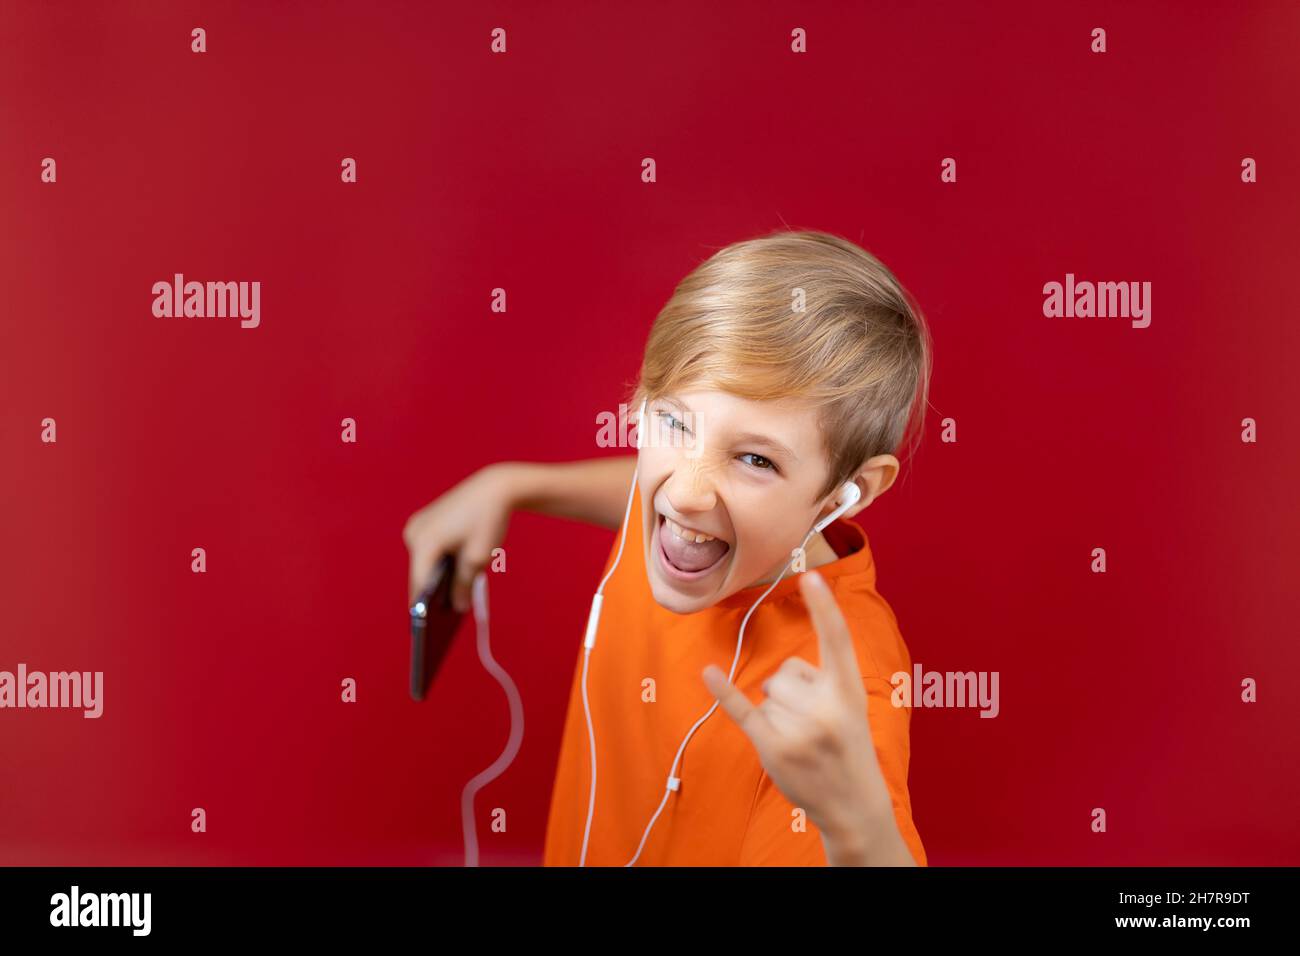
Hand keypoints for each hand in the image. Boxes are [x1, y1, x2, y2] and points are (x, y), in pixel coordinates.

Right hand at [402, 463, 515, 610]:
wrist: (494, 488)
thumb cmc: (488, 521)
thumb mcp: (478, 559)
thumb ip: (464, 586)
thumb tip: (457, 607)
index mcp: (425, 541)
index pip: (420, 584)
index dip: (424, 609)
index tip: (428, 632)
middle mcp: (414, 533)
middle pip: (419, 574)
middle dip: (430, 596)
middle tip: (441, 622)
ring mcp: (416, 526)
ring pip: (423, 564)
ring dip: (433, 580)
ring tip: (447, 604)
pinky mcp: (423, 523)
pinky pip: (427, 551)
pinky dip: (436, 565)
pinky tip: (450, 581)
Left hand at [702, 570, 895, 862]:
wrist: (853, 805)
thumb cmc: (847, 747)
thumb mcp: (849, 708)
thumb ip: (822, 682)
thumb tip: (782, 675)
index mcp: (849, 692)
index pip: (837, 639)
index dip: (824, 606)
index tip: (810, 574)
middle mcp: (826, 708)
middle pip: (785, 672)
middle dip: (793, 693)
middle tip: (815, 725)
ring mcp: (799, 729)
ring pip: (767, 694)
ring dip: (777, 713)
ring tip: (802, 740)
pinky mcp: (773, 747)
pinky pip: (742, 710)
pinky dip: (723, 692)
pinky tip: (708, 673)